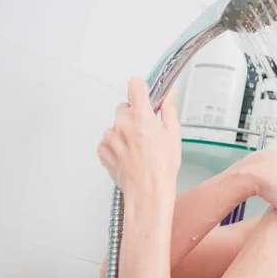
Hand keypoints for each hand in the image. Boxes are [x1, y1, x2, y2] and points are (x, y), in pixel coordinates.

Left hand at [97, 78, 180, 201]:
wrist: (148, 192)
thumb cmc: (163, 167)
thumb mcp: (174, 135)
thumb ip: (169, 110)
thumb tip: (170, 94)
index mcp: (141, 116)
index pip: (134, 86)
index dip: (140, 89)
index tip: (144, 97)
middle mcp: (122, 123)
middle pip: (124, 107)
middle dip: (134, 115)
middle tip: (146, 132)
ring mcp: (110, 137)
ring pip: (116, 126)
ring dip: (124, 132)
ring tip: (138, 149)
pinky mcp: (102, 150)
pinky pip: (108, 141)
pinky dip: (116, 146)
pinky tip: (129, 156)